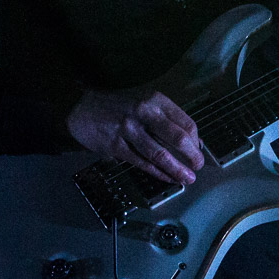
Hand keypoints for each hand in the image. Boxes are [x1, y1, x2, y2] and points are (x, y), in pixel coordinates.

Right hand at [66, 87, 204, 185]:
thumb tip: (191, 140)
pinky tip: (166, 178)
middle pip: (177, 138)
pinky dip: (157, 173)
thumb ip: (165, 117)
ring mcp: (129, 129)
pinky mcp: (116, 145)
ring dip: (176, 170)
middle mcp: (144, 112)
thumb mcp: (144, 100)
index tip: (198, 150)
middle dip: (192, 157)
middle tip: (197, 167)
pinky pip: (142, 163)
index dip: (195, 141)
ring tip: (187, 179)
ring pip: (160, 154)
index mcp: (155, 99)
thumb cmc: (118, 104)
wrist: (80, 106)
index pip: (185, 122)